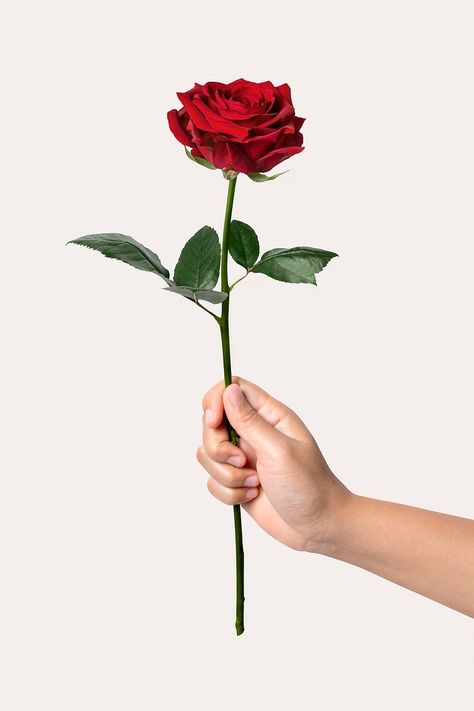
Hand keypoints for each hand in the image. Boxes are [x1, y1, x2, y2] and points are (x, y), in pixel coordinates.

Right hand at [197, 376, 350, 551]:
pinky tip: (252, 495)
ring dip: (226, 474)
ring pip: (208, 454)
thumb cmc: (309, 486)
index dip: (215, 400)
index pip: (233, 389)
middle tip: (242, 462)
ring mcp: (244, 457)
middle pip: (212, 423)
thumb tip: (229, 391)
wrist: (319, 527)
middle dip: (218, 447)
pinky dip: (228, 492)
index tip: (213, 420)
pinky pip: (213, 480)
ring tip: (254, 484)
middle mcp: (255, 433)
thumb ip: (250, 422)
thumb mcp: (279, 450)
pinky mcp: (237, 481)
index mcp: (270, 416)